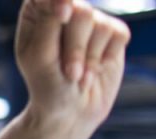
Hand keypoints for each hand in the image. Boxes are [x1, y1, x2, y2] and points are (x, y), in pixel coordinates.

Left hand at [15, 0, 129, 135]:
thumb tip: (66, 2)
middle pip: (80, 10)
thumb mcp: (40, 57)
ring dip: (89, 58)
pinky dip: (106, 57)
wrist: (71, 112)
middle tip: (70, 73)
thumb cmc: (47, 85)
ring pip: (99, 24)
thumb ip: (49, 24)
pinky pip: (118, 34)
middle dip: (76, 46)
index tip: (62, 15)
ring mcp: (90, 21)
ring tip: (78, 76)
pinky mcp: (112, 33)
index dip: (59, 1)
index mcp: (37, 14)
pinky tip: (94, 69)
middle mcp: (64, 11)